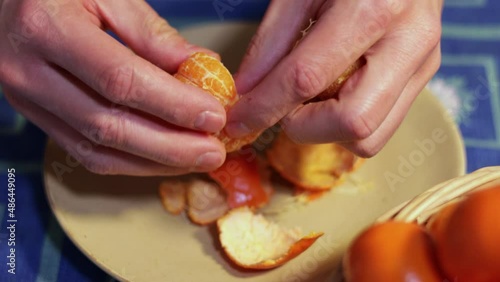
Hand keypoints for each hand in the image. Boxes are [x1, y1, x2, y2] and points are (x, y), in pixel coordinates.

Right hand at [0, 0, 226, 174]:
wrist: (6, 1)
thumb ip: (153, 34)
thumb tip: (201, 68)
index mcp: (47, 28)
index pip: (120, 80)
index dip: (172, 104)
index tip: (213, 116)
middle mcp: (28, 72)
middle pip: (109, 126)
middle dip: (171, 146)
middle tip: (213, 151)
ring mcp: (27, 101)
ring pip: (98, 150)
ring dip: (154, 162)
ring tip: (196, 160)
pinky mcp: (35, 117)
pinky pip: (86, 153)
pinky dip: (130, 163)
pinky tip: (163, 159)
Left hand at [226, 0, 442, 156]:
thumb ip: (272, 41)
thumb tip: (246, 91)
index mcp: (372, 9)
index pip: (307, 78)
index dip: (264, 107)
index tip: (238, 121)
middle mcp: (408, 42)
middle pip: (352, 123)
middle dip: (303, 128)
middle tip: (282, 108)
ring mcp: (423, 64)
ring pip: (371, 137)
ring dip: (328, 130)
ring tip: (311, 99)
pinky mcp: (424, 76)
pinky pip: (382, 126)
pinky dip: (347, 124)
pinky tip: (335, 94)